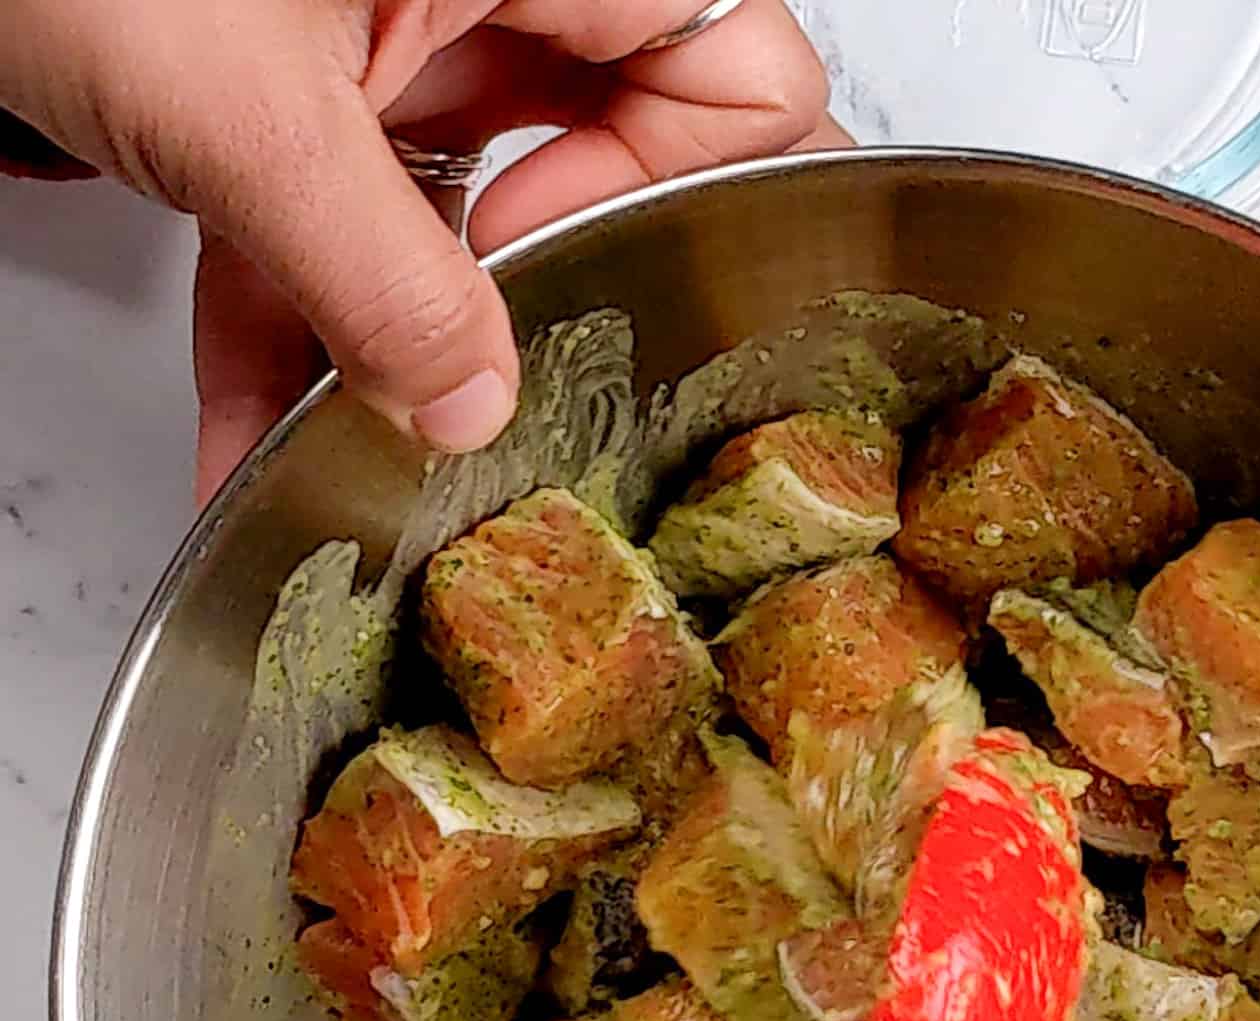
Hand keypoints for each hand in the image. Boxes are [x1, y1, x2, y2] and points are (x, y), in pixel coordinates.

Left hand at [0, 0, 834, 498]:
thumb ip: (378, 279)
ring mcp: (383, 34)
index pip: (736, 70)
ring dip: (400, 353)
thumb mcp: (244, 112)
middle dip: (543, 297)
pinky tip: (261, 441)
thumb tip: (472, 411)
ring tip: (371, 459)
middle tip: (495, 371)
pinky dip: (294, 336)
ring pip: (456, 219)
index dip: (680, 184)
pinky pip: (332, 232)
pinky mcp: (290, 90)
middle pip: (606, 158)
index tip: (569, 264)